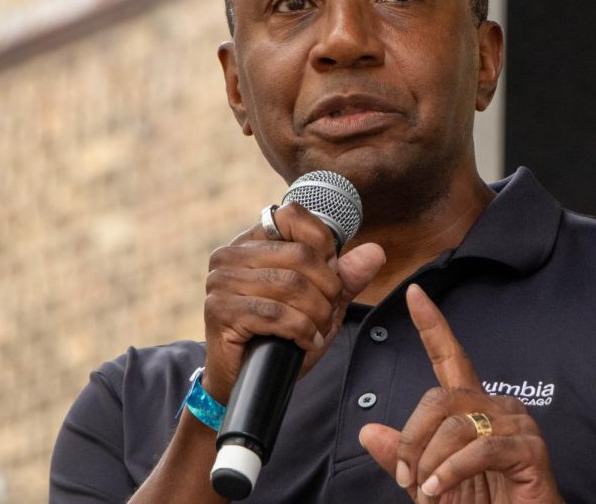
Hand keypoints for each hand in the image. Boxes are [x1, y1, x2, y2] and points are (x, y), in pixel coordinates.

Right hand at [201, 202, 384, 402]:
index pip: (292, 214)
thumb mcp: (319, 303)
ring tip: (316, 331)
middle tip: (327, 314)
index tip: (329, 275)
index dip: (322, 244)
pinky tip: (305, 342)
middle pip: (300, 254)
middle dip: (327, 289)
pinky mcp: (220, 311)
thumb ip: (345, 277)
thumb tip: (375, 252)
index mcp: (252, 241)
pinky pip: (276, 313)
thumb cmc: (280, 337)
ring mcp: (221, 282)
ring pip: (291, 284)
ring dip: (315, 315)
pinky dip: (301, 331)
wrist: (245, 382)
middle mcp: (231, 255)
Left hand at [359, 284, 562, 502]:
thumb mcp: (429, 481)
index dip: (432, 325)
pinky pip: (479, 449)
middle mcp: (497, 406)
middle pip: (439, 399)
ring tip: (430, 493)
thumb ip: (402, 456)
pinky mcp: (531, 450)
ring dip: (432, 464)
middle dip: (412, 441)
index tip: (413, 294)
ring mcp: (517, 425)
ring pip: (456, 425)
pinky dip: (452, 472)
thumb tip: (367, 430)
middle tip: (408, 479)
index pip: (450, 357)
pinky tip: (441, 490)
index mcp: (474, 407)